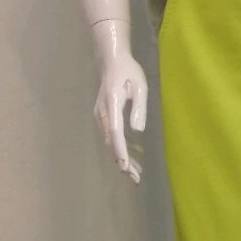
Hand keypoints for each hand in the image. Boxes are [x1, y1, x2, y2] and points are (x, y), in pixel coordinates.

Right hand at [93, 47, 147, 186]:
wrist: (112, 62)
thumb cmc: (129, 71)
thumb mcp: (140, 86)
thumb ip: (139, 107)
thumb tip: (137, 130)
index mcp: (112, 103)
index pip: (115, 131)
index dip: (120, 150)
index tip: (125, 165)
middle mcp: (102, 112)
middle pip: (111, 141)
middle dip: (122, 161)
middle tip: (134, 178)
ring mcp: (100, 116)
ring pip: (110, 142)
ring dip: (121, 158)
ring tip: (135, 175)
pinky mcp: (103, 117)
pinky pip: (111, 137)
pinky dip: (119, 150)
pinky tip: (130, 160)